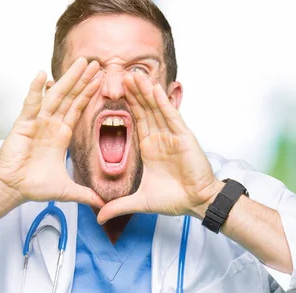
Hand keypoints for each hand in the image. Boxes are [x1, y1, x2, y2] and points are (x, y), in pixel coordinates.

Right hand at [0, 57, 104, 207]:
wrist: (13, 190)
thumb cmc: (35, 185)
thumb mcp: (68, 190)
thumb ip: (86, 195)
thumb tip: (104, 205)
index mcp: (61, 134)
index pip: (78, 109)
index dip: (89, 94)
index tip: (101, 79)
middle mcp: (51, 124)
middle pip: (69, 97)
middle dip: (82, 80)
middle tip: (95, 62)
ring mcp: (37, 122)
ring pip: (55, 96)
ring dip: (67, 79)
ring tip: (79, 63)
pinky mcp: (23, 125)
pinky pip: (31, 105)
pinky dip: (36, 90)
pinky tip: (42, 75)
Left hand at [96, 72, 220, 222]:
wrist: (196, 203)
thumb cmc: (174, 200)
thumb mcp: (140, 201)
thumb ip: (119, 206)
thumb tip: (99, 216)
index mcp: (149, 148)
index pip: (136, 121)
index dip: (126, 105)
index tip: (114, 90)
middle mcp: (160, 138)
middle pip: (144, 109)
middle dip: (133, 92)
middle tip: (120, 73)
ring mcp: (173, 135)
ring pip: (157, 109)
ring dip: (145, 92)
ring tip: (133, 75)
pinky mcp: (184, 137)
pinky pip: (172, 117)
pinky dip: (163, 103)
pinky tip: (154, 89)